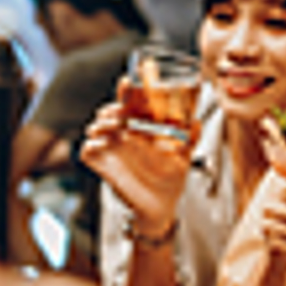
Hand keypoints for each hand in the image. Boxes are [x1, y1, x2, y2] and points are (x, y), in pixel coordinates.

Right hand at [79, 79, 192, 232]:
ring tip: (116, 125)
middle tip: (124, 112)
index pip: (130, 102)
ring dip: (103, 122)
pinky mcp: (102, 165)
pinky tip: (106, 145)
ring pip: (95, 126)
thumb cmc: (170, 178)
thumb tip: (197, 122)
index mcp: (141, 127)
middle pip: (110, 111)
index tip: (130, 79)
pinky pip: (88, 150)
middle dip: (114, 107)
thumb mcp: (184, 156)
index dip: (128, 89)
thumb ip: (191, 138)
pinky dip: (93, 144)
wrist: (161, 206)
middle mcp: (123, 135)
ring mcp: (111, 149)